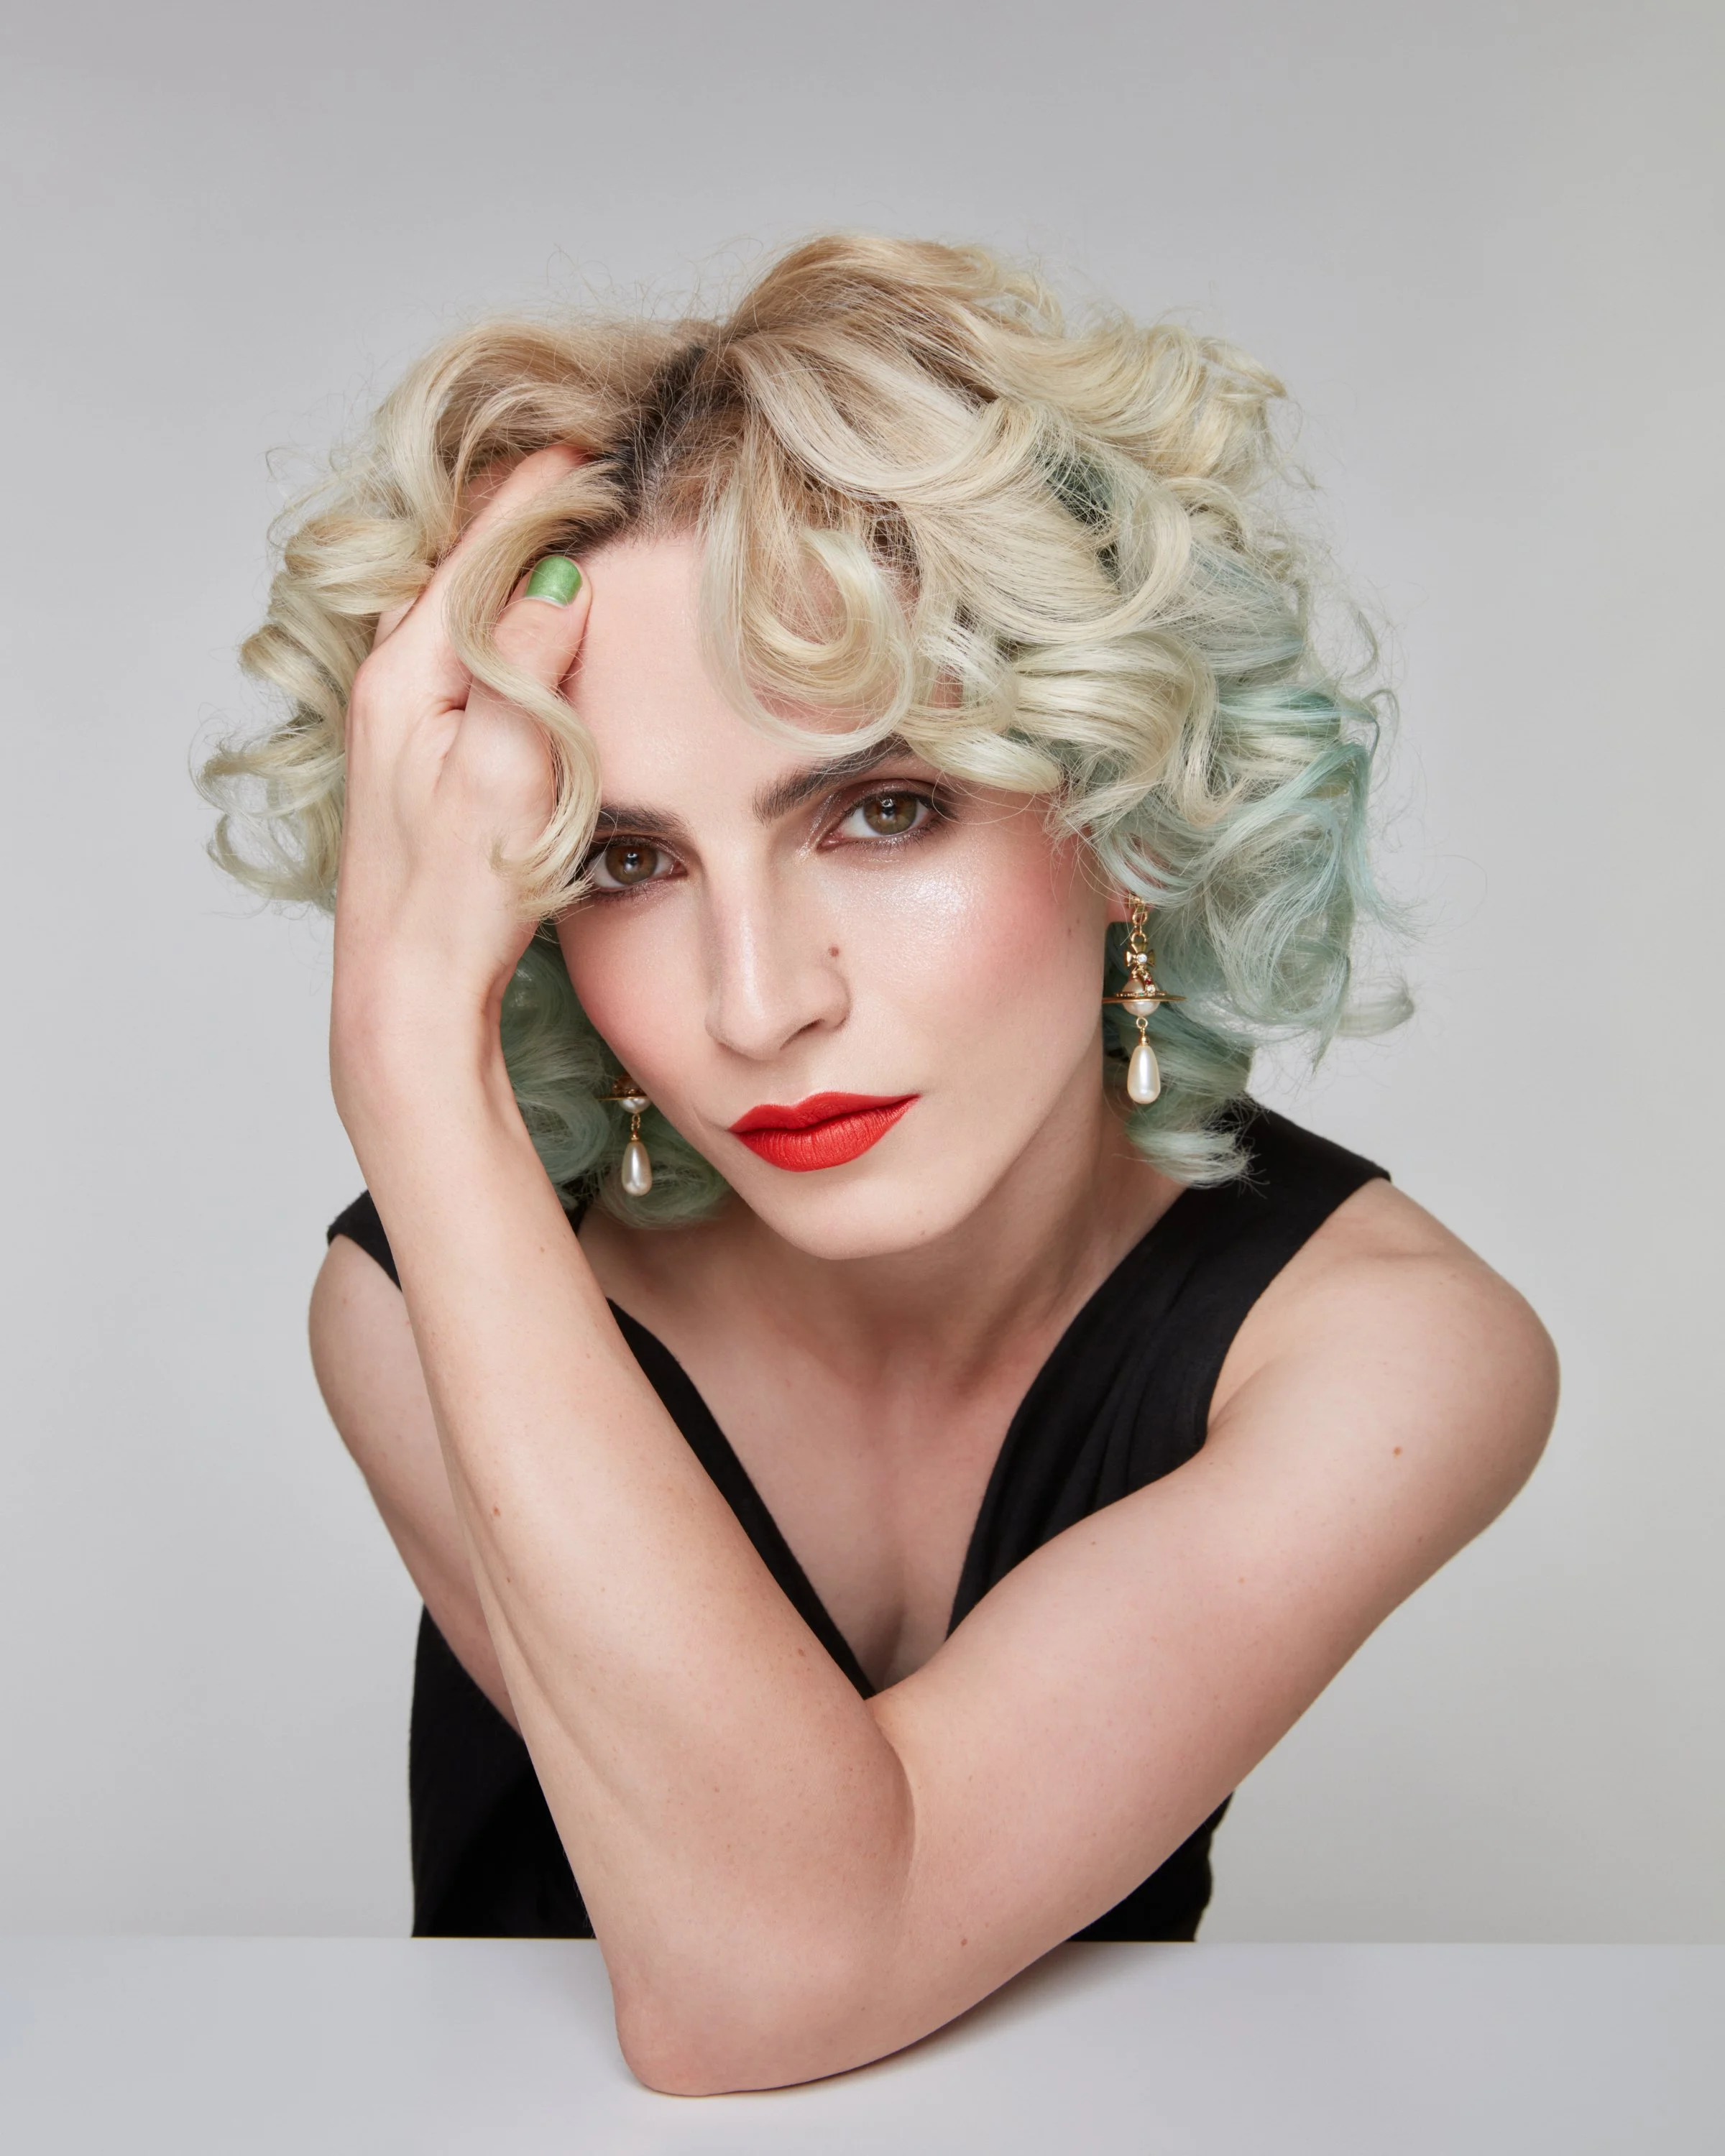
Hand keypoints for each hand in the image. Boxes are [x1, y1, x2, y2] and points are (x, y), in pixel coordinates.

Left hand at [330, 448, 590, 1130]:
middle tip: (578, 455)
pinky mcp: (418, 759)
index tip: (586, 441)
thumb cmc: (456, 900)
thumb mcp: (506, 774)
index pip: (471, 552)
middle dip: (514, 506)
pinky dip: (497, 615)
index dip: (531, 492)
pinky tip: (526, 619)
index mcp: (403, 679)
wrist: (408, 994)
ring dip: (503, 558)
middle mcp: (388, 690)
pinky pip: (459, 654)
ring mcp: (397, 725)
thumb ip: (525, 667)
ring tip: (558, 512)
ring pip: (453, 609)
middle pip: (452, 566)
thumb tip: (555, 578)